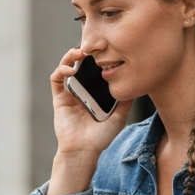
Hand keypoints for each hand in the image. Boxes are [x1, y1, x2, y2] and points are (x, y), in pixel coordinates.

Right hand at [48, 48, 132, 194]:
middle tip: (95, 44)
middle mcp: (82, 88)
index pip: (95, 67)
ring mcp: (69, 92)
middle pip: (81, 62)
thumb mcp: (120, 116)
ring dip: (71, 55)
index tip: (108, 46)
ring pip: (66, 66)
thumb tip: (138, 84)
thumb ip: (126, 100)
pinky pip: (56, 79)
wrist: (85, 150)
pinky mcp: (59, 98)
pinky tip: (72, 70)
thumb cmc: (101, 137)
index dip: (99, 55)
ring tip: (80, 52)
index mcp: (95, 91)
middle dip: (85, 50)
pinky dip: (61, 70)